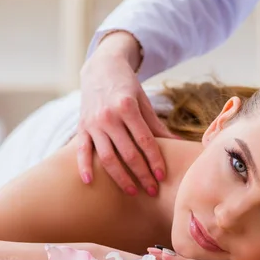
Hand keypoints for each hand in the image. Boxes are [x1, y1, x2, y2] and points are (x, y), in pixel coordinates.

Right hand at [78, 31, 175, 195]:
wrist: (100, 67)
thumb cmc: (126, 86)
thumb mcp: (144, 101)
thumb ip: (156, 124)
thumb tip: (178, 144)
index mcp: (127, 107)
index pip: (145, 141)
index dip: (155, 160)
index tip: (162, 176)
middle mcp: (109, 116)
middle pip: (128, 153)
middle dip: (142, 174)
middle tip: (153, 190)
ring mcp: (93, 123)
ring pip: (107, 157)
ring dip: (120, 178)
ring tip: (132, 192)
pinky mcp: (81, 127)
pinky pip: (81, 150)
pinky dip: (83, 166)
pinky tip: (89, 182)